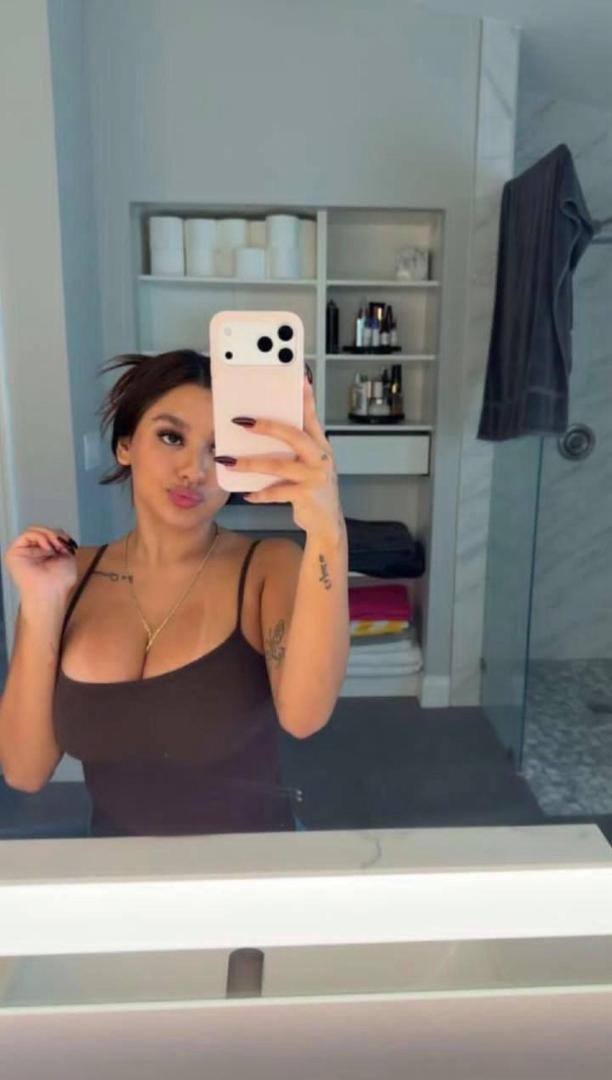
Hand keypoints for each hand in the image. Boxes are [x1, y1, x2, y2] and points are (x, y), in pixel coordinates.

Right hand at [4, 525, 78, 603]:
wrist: (51, 592)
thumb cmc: (60, 581)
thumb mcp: (68, 556)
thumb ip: (63, 542)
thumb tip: (58, 534)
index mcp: (44, 553)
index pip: (49, 534)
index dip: (60, 535)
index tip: (69, 544)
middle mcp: (32, 551)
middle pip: (42, 530)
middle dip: (54, 534)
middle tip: (62, 544)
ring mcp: (23, 551)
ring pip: (34, 530)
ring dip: (48, 535)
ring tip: (55, 547)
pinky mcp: (14, 552)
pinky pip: (26, 535)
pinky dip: (39, 537)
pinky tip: (47, 548)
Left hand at [226, 375, 344, 535]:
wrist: (327, 524)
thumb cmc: (313, 490)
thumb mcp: (308, 465)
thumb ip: (294, 448)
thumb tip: (260, 430)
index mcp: (321, 446)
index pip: (312, 417)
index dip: (306, 398)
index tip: (299, 378)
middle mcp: (321, 458)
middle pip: (294, 435)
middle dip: (268, 426)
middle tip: (242, 421)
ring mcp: (315, 477)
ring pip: (278, 465)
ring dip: (251, 463)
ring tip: (229, 461)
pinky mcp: (306, 496)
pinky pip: (277, 492)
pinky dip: (260, 493)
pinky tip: (247, 494)